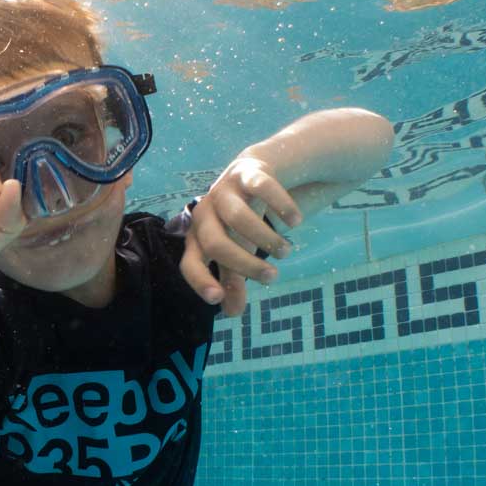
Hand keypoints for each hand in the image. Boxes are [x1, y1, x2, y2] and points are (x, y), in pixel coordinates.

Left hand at [179, 155, 301, 316]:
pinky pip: (262, 187)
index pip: (190, 262)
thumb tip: (232, 314)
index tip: (217, 298)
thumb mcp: (236, 251)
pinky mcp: (247, 172)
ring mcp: (224, 190)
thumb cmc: (240, 221)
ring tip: (286, 251)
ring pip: (239, 216)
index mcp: (198, 237)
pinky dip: (281, 205)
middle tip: (272, 277)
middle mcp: (205, 213)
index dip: (200, 280)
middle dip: (245, 264)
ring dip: (266, 238)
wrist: (254, 174)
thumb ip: (233, 280)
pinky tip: (295, 222)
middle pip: (216, 242)